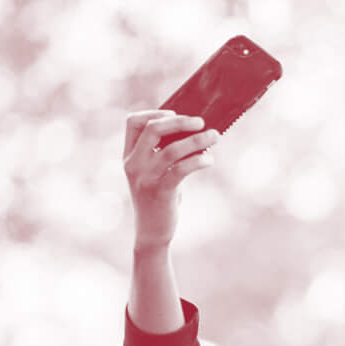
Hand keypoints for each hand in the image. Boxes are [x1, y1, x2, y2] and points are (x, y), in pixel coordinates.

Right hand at [123, 110, 217, 250]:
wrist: (152, 232)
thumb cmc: (159, 199)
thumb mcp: (155, 173)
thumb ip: (164, 153)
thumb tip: (193, 131)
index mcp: (129, 156)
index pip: (132, 122)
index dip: (154, 113)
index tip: (175, 113)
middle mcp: (133, 164)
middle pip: (153, 129)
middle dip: (180, 121)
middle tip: (201, 122)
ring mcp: (145, 177)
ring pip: (171, 149)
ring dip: (197, 140)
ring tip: (215, 137)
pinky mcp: (160, 191)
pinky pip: (181, 169)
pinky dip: (199, 160)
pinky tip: (209, 159)